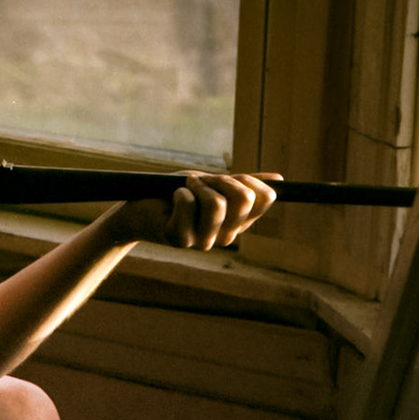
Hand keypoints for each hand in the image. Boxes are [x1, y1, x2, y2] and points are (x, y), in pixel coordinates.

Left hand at [107, 172, 278, 251]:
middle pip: (245, 199)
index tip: (226, 178)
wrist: (139, 208)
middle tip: (200, 181)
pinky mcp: (181, 240)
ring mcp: (205, 242)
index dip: (249, 179)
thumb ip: (242, 183)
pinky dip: (179, 193)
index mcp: (240, 221)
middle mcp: (227, 235)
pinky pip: (189, 206)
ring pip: (217, 204)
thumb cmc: (176, 193)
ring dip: (198, 186)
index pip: (266, 198)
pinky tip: (172, 199)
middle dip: (221, 179)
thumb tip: (278, 179)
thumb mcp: (212, 183)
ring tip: (185, 188)